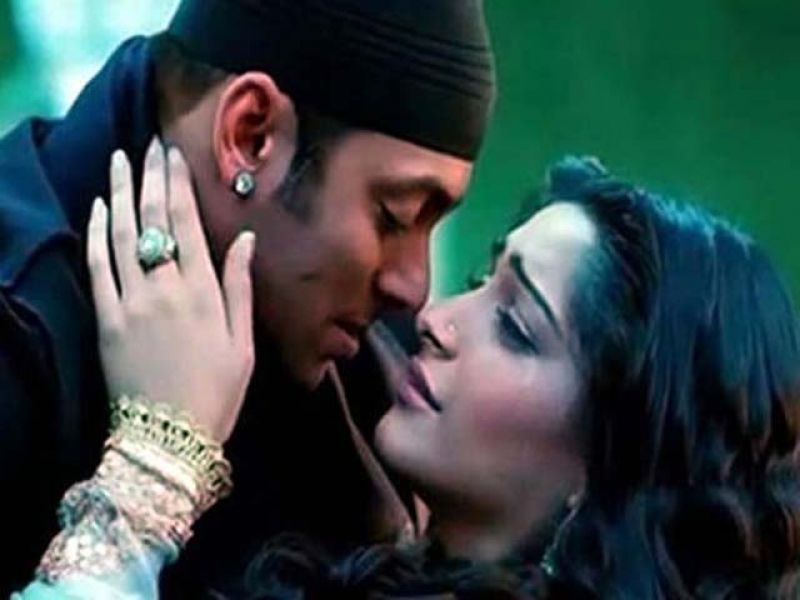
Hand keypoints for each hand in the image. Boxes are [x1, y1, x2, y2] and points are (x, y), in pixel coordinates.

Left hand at [87, 138, 255, 441]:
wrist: (169, 438)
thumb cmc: (217, 392)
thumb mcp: (243, 343)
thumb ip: (241, 287)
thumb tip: (244, 239)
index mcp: (203, 293)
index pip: (187, 225)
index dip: (179, 186)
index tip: (174, 155)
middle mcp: (165, 289)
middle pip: (154, 221)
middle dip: (151, 179)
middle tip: (147, 146)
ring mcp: (130, 302)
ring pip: (122, 235)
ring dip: (121, 193)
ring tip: (120, 161)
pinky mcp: (105, 319)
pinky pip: (96, 266)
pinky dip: (96, 233)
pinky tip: (99, 207)